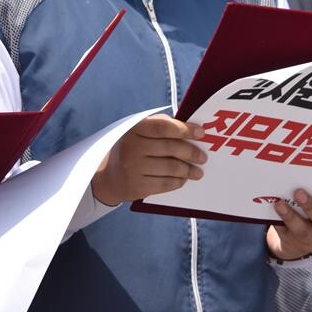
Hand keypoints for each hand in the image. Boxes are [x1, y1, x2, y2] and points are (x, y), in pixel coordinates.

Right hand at [91, 114, 206, 206]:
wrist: (109, 176)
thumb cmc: (132, 149)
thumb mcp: (139, 132)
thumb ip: (160, 125)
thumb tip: (189, 127)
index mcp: (134, 129)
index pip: (164, 126)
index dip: (185, 129)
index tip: (201, 133)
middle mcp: (132, 147)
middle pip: (171, 148)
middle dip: (192, 152)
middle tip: (203, 157)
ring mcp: (134, 168)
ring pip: (171, 168)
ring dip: (189, 170)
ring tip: (197, 171)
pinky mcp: (138, 186)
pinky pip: (166, 184)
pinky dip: (179, 181)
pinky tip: (183, 179)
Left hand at [266, 170, 311, 260]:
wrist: (298, 245)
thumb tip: (306, 164)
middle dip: (311, 206)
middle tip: (299, 192)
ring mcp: (308, 238)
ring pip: (301, 229)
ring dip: (289, 216)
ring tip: (279, 204)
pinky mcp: (291, 242)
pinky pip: (282, 232)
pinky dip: (276, 221)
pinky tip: (269, 211)